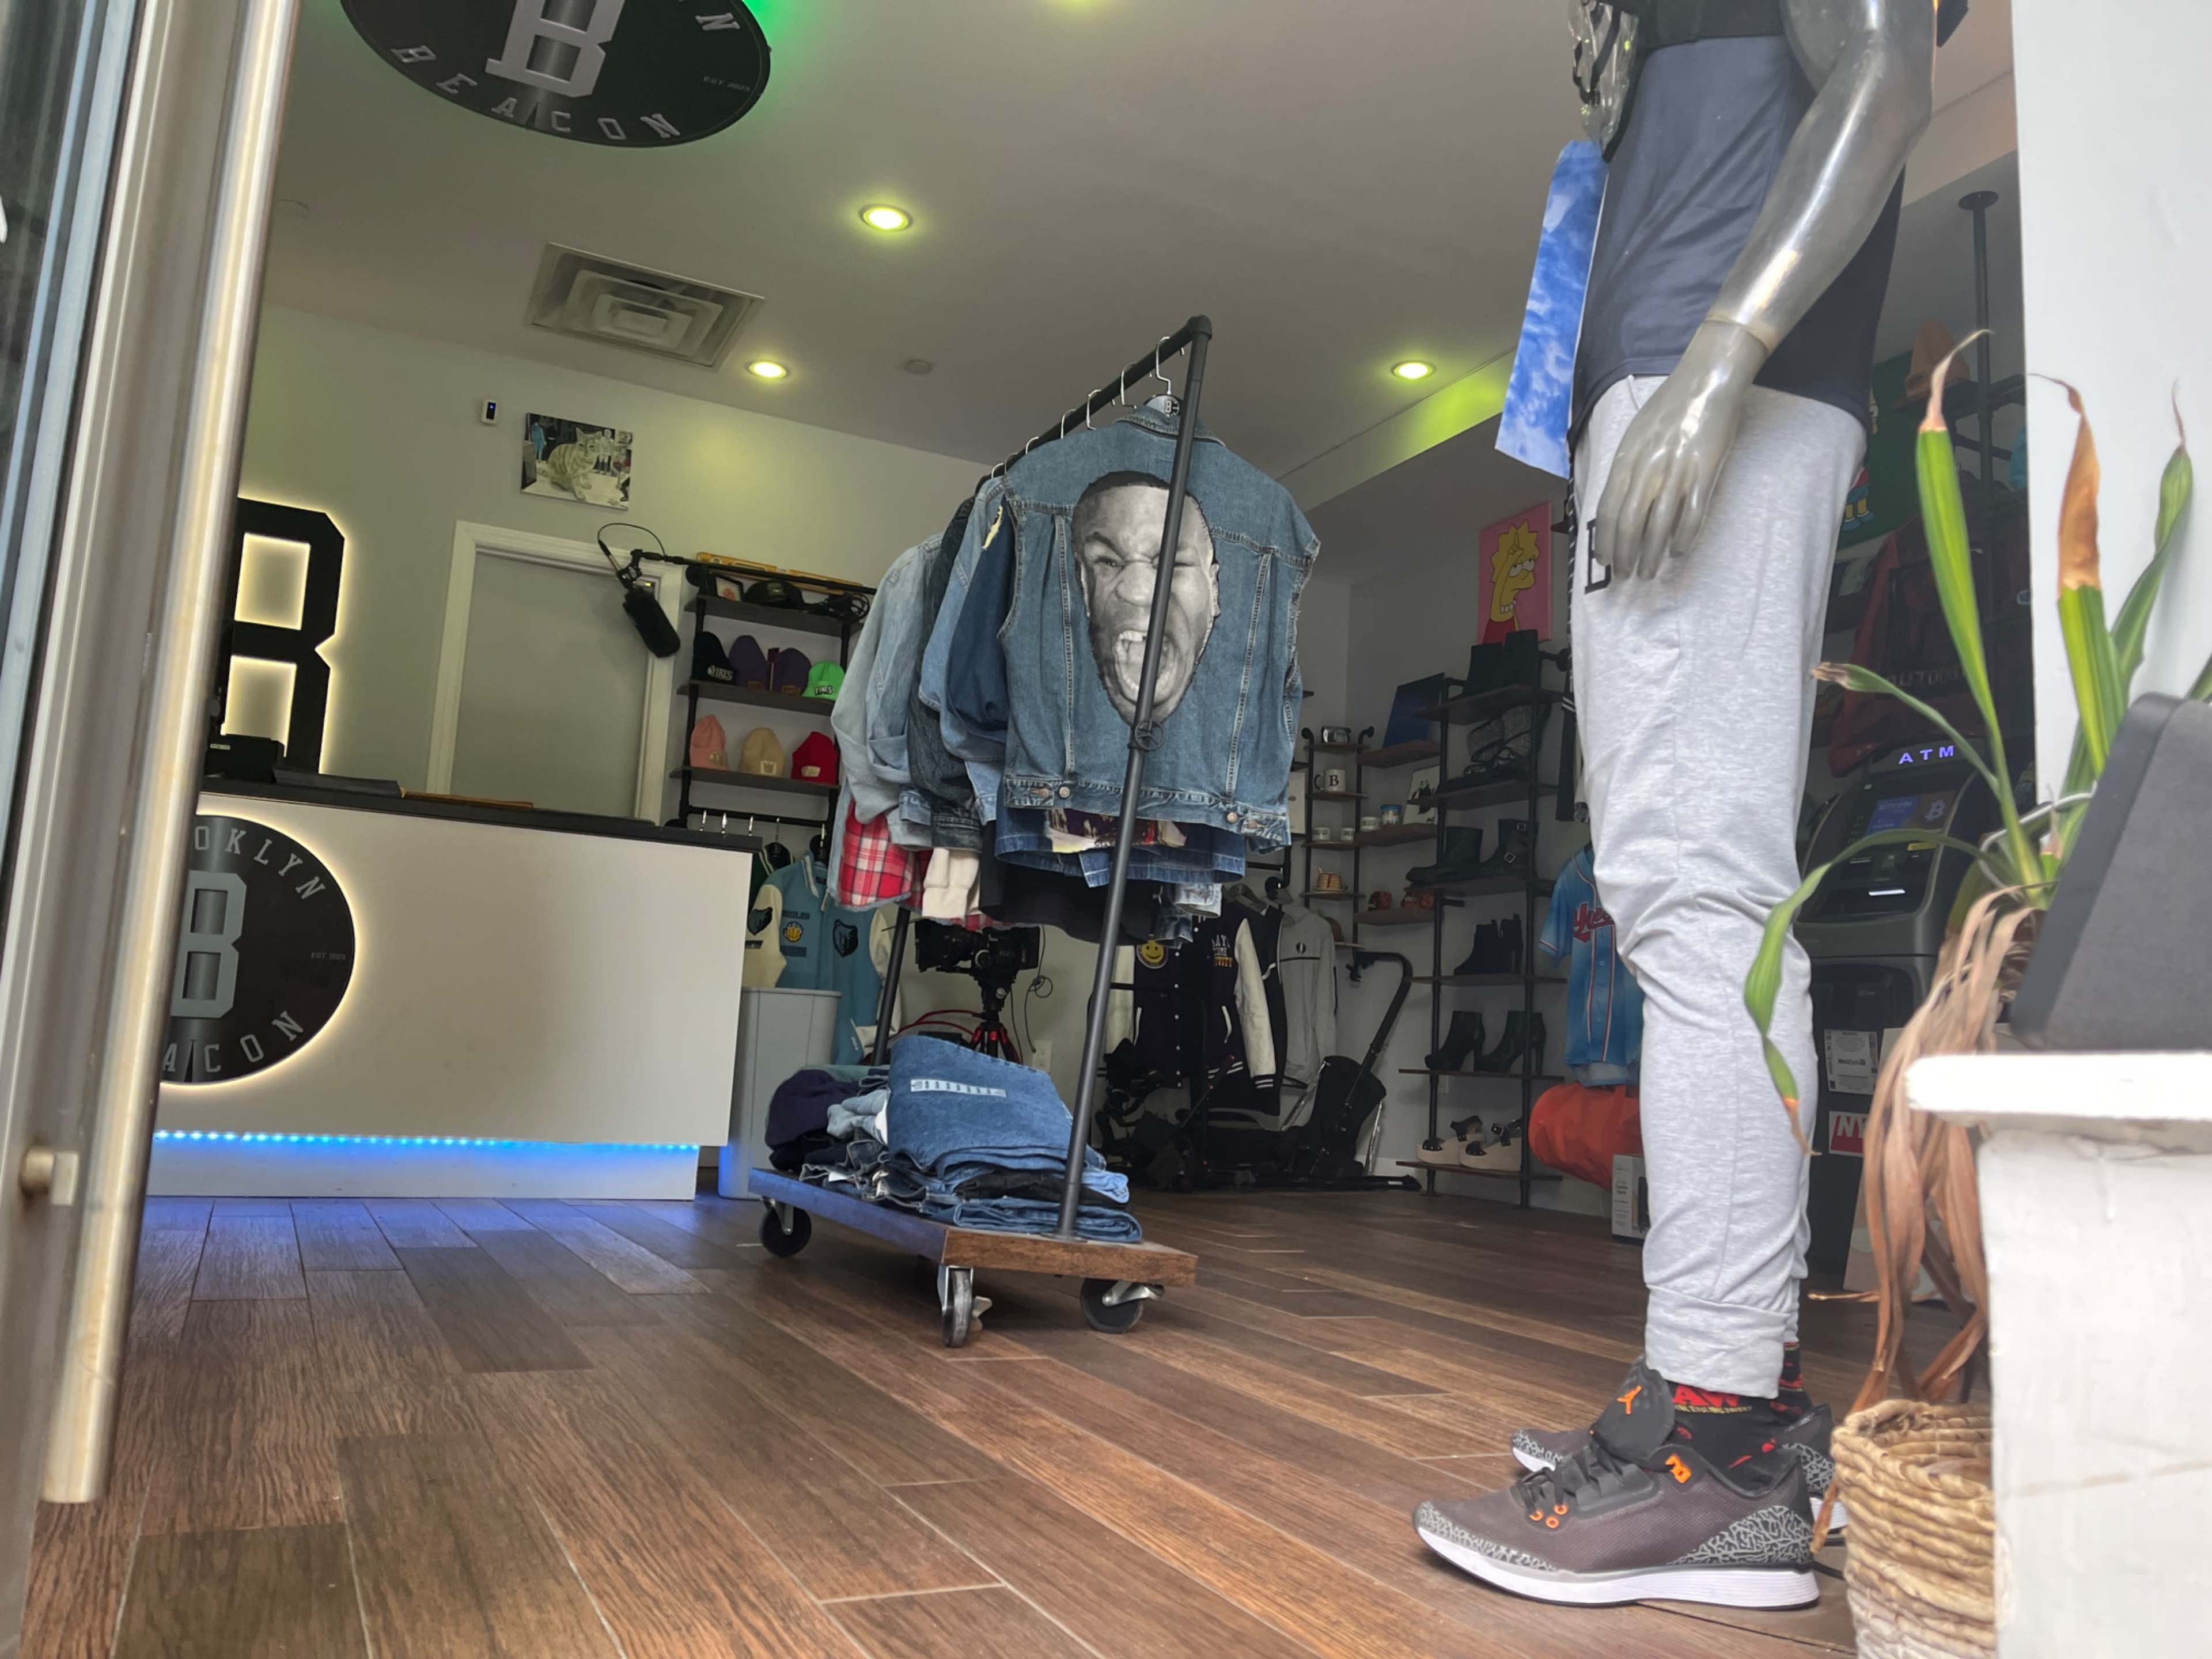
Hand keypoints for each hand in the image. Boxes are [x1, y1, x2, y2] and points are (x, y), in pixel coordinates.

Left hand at [1595, 321, 1767, 578]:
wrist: (1707, 380)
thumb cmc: (1670, 406)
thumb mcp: (1636, 433)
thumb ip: (1627, 466)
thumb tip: (1618, 500)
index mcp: (1627, 458)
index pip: (1608, 510)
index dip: (1604, 539)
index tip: (1604, 559)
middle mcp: (1648, 469)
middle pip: (1629, 524)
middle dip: (1624, 555)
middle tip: (1625, 574)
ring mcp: (1677, 473)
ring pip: (1658, 526)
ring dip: (1650, 554)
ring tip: (1647, 572)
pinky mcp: (1705, 474)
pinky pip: (1692, 515)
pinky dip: (1684, 539)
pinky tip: (1679, 552)